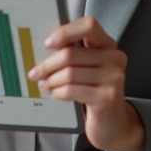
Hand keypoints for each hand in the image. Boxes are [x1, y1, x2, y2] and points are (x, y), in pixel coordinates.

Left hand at [28, 16, 145, 150]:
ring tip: (45, 85)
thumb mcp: (88, 68)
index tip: (47, 43)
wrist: (113, 124)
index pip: (88, 25)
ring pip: (69, 73)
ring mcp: (114, 78)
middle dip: (47, 64)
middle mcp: (115, 58)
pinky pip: (72, 90)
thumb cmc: (94, 92)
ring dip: (51, 80)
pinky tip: (55, 94)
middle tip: (35, 73)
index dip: (65, 32)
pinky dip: (58, 92)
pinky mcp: (108, 97)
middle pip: (71, 53)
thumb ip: (74, 54)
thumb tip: (43, 47)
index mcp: (108, 44)